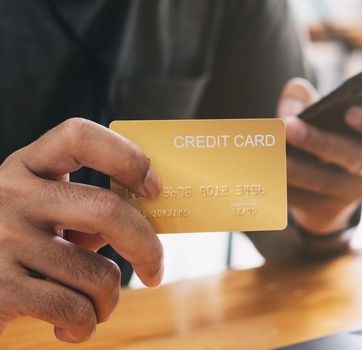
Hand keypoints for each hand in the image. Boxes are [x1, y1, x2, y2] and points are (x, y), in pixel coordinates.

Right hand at [0, 118, 163, 342]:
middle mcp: (11, 195)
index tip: (153, 188)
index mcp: (26, 167)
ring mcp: (3, 240)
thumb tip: (149, 224)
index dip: (127, 157)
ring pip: (99, 274)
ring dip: (108, 301)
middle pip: (107, 211)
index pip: (79, 136)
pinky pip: (74, 309)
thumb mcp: (41, 215)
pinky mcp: (0, 287)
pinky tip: (72, 327)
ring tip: (95, 307)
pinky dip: (84, 326)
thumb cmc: (16, 250)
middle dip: (147, 248)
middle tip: (156, 271)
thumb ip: (84, 210)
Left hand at [277, 78, 361, 233]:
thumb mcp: (321, 113)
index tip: (351, 112)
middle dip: (319, 141)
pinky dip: (280, 184)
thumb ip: (304, 97)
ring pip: (324, 180)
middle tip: (289, 125)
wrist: (325, 189)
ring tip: (267, 151)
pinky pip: (303, 198)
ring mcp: (352, 191)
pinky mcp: (327, 209)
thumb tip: (288, 107)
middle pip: (353, 156)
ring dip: (293, 166)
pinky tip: (260, 172)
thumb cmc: (327, 135)